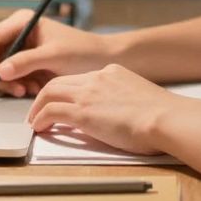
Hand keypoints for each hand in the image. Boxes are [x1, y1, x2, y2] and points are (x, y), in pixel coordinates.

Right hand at [0, 10, 116, 97]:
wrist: (101, 62)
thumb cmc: (82, 51)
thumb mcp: (54, 55)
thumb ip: (26, 61)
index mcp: (22, 23)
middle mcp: (17, 36)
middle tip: (16, 89)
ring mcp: (20, 53)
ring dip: (9, 85)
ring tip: (28, 90)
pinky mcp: (25, 69)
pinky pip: (10, 81)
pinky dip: (16, 88)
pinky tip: (32, 90)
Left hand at [26, 64, 184, 154]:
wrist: (166, 119)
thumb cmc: (162, 116)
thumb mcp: (138, 97)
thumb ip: (121, 100)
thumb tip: (115, 115)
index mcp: (111, 73)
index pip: (79, 78)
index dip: (65, 90)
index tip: (60, 101)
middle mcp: (97, 78)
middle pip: (58, 81)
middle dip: (44, 96)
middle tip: (38, 110)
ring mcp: (88, 94)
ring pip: (49, 92)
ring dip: (37, 108)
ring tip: (34, 121)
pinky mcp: (82, 112)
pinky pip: (51, 112)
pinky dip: (40, 119)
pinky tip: (39, 128)